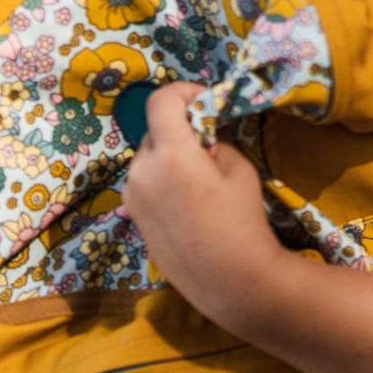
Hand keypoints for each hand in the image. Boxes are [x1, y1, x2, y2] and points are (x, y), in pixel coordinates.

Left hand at [122, 80, 283, 329]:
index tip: (206, 102)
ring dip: (169, 155)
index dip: (184, 92)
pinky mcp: (133, 218)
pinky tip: (188, 202)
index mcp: (169, 153)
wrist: (230, 281)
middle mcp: (141, 170)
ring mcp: (132, 197)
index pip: (161, 100)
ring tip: (200, 178)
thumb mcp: (238, 167)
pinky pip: (145, 183)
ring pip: (148, 157)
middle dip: (179, 129)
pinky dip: (162, 178)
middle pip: (155, 130)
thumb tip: (202, 134)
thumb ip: (214, 140)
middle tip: (209, 146)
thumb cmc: (241, 219)